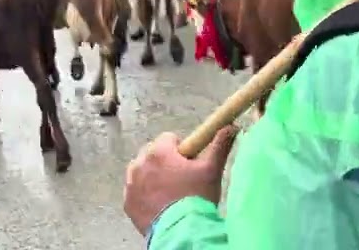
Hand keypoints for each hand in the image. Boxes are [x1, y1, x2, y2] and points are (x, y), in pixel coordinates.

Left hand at [123, 126, 238, 235]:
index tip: (189, 162)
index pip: (168, 138)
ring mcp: (131, 184)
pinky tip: (160, 204)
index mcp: (158, 152)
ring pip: (142, 172)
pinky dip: (145, 194)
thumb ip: (219, 145)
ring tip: (170, 193)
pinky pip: (135, 191)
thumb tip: (230, 126)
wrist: (181, 232)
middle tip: (181, 179)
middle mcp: (139, 164)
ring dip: (153, 177)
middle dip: (165, 162)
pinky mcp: (127, 202)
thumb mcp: (211, 170)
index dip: (181, 149)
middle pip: (153, 154)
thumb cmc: (196, 198)